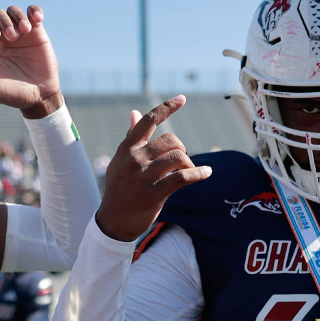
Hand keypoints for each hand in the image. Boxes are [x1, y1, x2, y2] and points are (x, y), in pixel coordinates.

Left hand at [0, 4, 60, 119]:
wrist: (39, 97)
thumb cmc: (12, 95)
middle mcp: (4, 37)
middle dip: (3, 21)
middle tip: (12, 36)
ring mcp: (21, 33)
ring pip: (14, 11)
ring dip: (18, 16)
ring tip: (26, 30)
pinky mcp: (38, 32)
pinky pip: (33, 13)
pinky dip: (34, 11)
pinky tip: (37, 19)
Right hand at [95, 96, 212, 241]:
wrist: (112, 221)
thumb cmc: (119, 189)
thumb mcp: (120, 161)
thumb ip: (130, 137)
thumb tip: (134, 112)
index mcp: (127, 148)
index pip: (148, 121)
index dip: (166, 108)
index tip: (182, 99)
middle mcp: (134, 159)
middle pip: (170, 140)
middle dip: (182, 149)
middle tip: (181, 162)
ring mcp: (143, 176)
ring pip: (178, 157)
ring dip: (189, 164)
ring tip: (188, 171)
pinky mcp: (153, 193)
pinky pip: (182, 178)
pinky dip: (198, 174)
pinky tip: (207, 173)